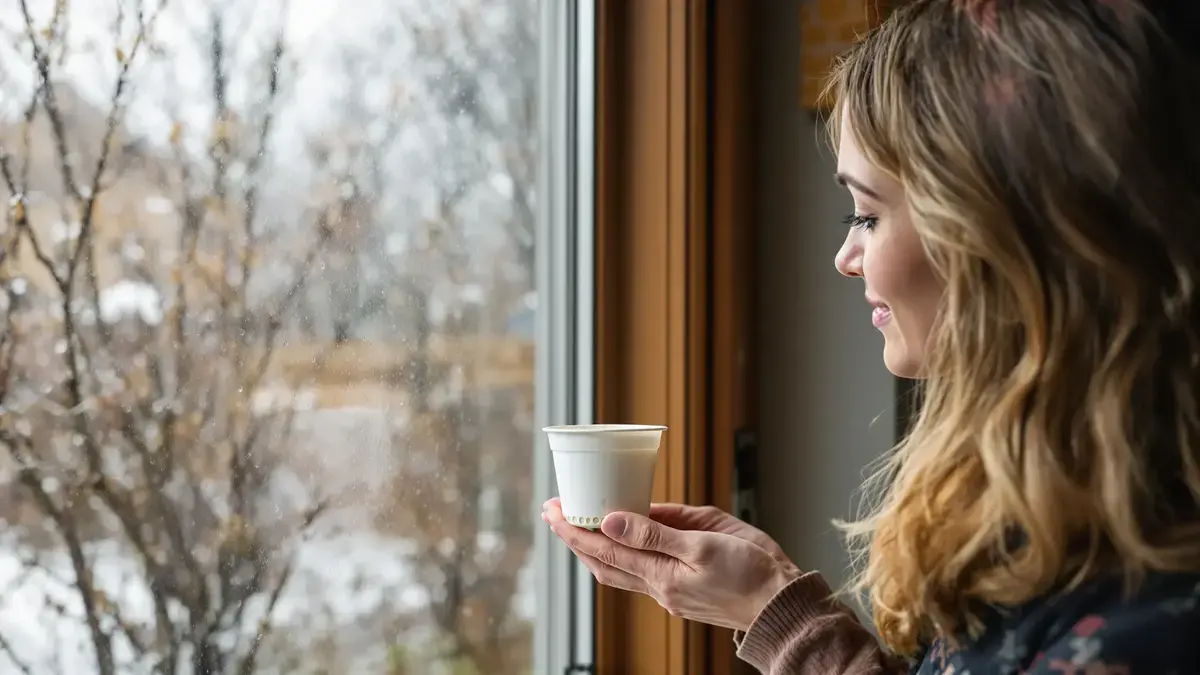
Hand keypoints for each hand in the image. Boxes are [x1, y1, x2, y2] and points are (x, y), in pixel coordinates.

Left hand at [542, 498, 801, 631]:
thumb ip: (655, 532)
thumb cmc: (753, 572)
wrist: (782, 606)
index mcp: (662, 575)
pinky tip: (618, 544)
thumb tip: (611, 520)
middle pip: (604, 562)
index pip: (605, 549)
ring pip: (619, 571)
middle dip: (575, 538)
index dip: (575, 530)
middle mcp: (660, 588)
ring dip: (593, 549)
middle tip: (553, 512)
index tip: (554, 510)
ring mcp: (670, 592)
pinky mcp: (683, 592)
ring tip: (575, 528)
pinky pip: (640, 574)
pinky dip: (621, 557)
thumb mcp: (703, 542)